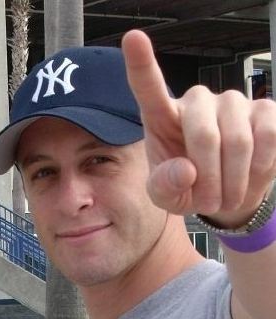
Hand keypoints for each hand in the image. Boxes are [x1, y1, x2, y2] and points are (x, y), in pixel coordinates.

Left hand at [122, 30, 275, 228]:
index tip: (133, 39)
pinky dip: (260, 169)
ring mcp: (231, 101)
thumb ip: (164, 186)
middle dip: (208, 180)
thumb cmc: (186, 188)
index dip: (141, 63)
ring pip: (237, 141)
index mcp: (161, 117)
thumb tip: (186, 170)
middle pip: (205, 136)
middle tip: (208, 202)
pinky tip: (251, 176)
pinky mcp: (264, 108)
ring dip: (233, 181)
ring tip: (226, 196)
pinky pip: (268, 138)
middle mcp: (196, 101)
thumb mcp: (165, 196)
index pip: (148, 88)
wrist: (223, 194)